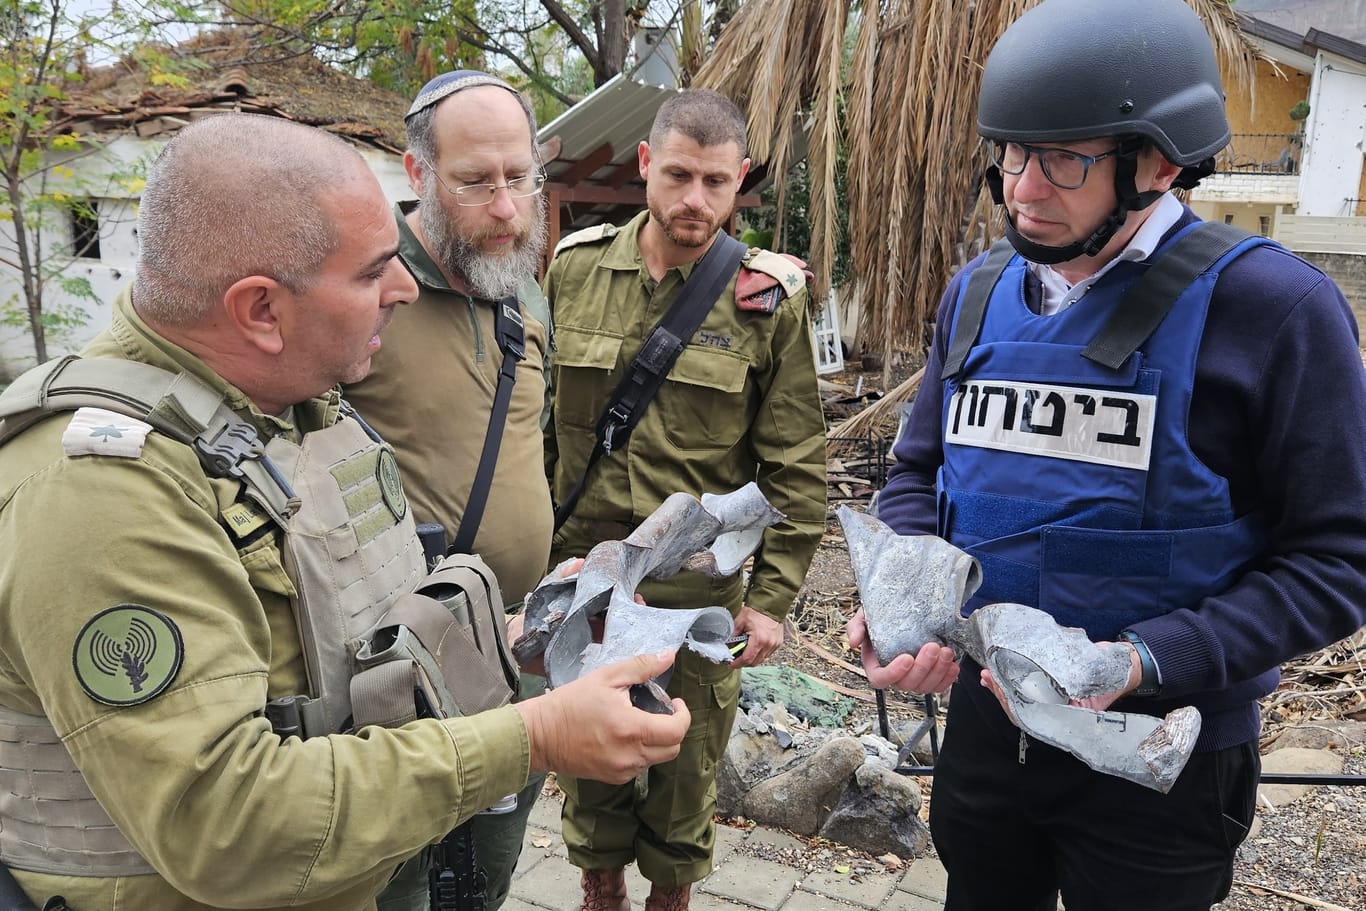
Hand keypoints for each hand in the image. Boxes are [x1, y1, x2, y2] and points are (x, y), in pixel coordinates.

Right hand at [514, 651, 690, 783]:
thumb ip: (641, 667)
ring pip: (657, 759)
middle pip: (673, 749)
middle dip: (673, 729)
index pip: (677, 731)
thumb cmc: (571, 703)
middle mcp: (631, 755)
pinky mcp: (612, 778)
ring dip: (657, 741)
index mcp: (632, 729)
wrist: (541, 734)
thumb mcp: (607, 677)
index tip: (675, 702)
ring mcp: (622, 770)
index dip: (683, 715)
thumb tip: (668, 656)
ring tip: (640, 721)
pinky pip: (639, 768)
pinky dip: (641, 753)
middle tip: (661, 711)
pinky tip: (625, 737)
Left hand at [729, 605, 781, 667]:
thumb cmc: (756, 611)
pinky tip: (753, 647)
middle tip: (736, 658)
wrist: (770, 604)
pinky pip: (767, 654)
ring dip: (752, 658)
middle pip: (754, 662)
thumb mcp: (740, 621)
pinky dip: (759, 653)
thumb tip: (728, 646)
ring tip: (744, 651)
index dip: (737, 663)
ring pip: (761, 659)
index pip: (747, 659)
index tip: (731, 664)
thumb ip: (733, 635)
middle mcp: (769, 644)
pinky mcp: (778, 643)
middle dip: (744, 662)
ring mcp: (775, 645)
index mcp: (759, 640)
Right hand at [847, 607, 958, 693]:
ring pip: (925, 686)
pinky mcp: (930, 676)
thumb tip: (853, 642)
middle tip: (934, 647)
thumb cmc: (881, 616)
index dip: (894, 673)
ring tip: (947, 651)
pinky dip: (948, 678)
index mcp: (875, 665)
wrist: (902, 609)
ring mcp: (913, 677)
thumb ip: (855, 627)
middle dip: (923, 667)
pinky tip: (953, 664)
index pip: (880, 679)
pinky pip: (939, 685)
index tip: (907, 657)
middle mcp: (895, 675)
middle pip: (907, 684)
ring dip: (938, 671)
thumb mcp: (864, 616)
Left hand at [979, 641, 1141, 715]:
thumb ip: (1071, 697)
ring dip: (1001, 687)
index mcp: (1062, 718)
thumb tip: (1046, 698)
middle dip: (1001, 693)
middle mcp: (1053, 712)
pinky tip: (996, 672)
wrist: (1122, 666)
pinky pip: (1024, 688)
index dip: (1011, 702)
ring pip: (1019, 699)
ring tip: (986, 674)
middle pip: (1020, 707)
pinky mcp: (1048, 687)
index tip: (998, 686)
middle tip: (988, 677)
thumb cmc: (1109, 680)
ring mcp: (1050, 700)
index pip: (1029, 715)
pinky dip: (1009, 680)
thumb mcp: (1092, 690)